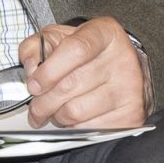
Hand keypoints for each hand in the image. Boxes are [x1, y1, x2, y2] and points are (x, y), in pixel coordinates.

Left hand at [20, 18, 149, 129]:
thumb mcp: (60, 39)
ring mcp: (129, 87)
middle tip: (35, 109)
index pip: (76, 49)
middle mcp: (122, 58)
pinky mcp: (132, 114)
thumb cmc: (88, 55)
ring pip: (76, 112)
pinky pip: (88, 129)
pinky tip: (75, 119)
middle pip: (71, 85)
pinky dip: (74, 128)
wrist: (125, 71)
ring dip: (57, 117)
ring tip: (56, 111)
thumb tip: (31, 69)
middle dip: (43, 102)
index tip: (33, 85)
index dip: (49, 71)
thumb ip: (37, 46)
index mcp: (105, 33)